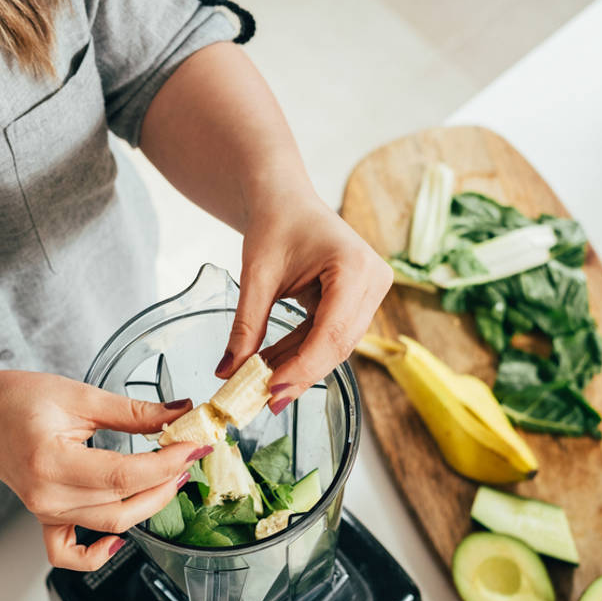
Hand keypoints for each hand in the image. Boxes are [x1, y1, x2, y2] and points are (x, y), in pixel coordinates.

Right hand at [0, 371, 207, 570]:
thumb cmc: (18, 400)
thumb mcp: (80, 395)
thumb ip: (133, 411)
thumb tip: (179, 413)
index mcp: (51, 461)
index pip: (124, 474)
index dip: (166, 463)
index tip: (193, 447)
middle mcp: (47, 495)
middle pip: (123, 504)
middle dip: (166, 482)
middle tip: (189, 456)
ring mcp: (45, 512)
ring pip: (111, 524)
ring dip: (149, 505)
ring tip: (170, 476)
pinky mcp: (46, 519)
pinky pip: (69, 554)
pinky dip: (97, 555)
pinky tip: (119, 541)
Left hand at [216, 191, 392, 409]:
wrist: (285, 199)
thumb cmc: (274, 223)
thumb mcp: (256, 276)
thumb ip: (245, 327)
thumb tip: (228, 373)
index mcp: (354, 266)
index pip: (332, 332)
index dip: (304, 367)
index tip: (272, 391)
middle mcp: (373, 281)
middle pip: (338, 345)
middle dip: (300, 374)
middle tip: (266, 401)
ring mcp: (371, 292)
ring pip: (336, 346)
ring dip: (299, 367)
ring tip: (263, 386)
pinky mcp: (359, 302)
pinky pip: (331, 337)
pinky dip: (302, 353)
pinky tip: (274, 367)